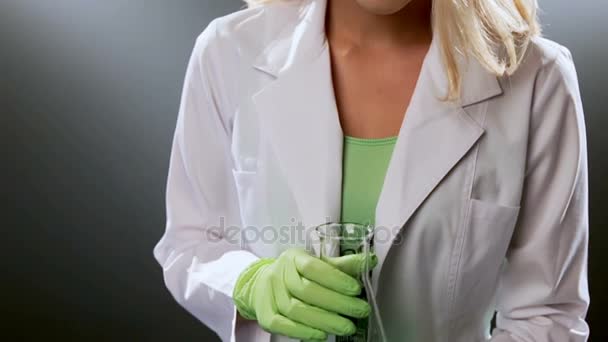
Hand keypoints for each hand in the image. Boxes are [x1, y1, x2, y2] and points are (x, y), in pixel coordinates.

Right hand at [232, 248, 377, 339]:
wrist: (262, 284)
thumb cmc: (296, 274)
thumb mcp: (317, 264)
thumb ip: (342, 265)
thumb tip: (369, 260)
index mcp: (293, 258)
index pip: (313, 267)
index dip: (336, 279)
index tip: (356, 289)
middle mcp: (279, 274)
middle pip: (307, 290)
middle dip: (337, 302)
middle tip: (359, 310)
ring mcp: (270, 294)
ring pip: (296, 309)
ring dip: (325, 320)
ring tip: (347, 326)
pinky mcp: (265, 314)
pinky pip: (283, 325)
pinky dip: (303, 331)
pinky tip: (322, 334)